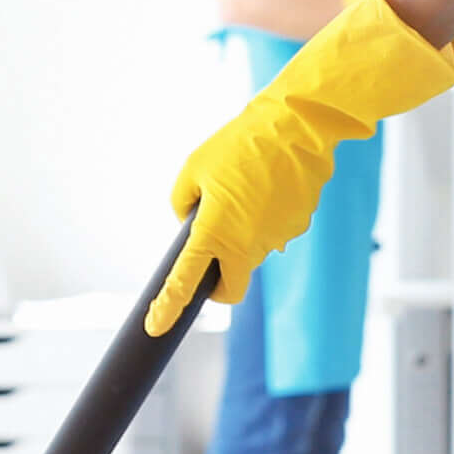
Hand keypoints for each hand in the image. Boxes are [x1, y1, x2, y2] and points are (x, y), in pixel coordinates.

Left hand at [149, 0, 453, 335]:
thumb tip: (190, 222)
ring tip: (248, 189)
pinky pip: (275, 233)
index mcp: (214, 231)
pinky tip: (270, 187)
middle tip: (214, 257)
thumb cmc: (239, 144)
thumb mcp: (194, 167)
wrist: (297, 126)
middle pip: (231, 288)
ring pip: (253, 253)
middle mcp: (247, 244)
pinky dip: (267, 219)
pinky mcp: (298, 227)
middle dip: (220, 283)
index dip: (168, 307)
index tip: (156, 328)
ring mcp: (276, 239)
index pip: (185, 281)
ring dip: (245, 235)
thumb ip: (182, 202)